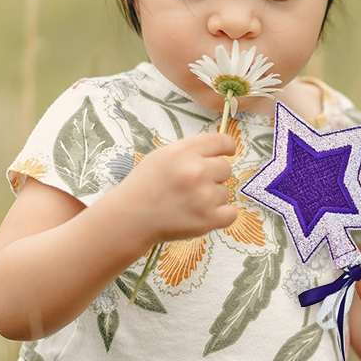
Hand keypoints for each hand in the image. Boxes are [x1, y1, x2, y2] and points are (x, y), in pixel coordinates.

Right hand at [117, 132, 237, 245]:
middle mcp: (196, 171)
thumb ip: (190, 151)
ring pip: (226, 192)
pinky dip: (220, 216)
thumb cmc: (145, 185)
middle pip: (226, 168)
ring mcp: (203, 196)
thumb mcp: (162, 156)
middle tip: (194, 185)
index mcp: (184, 152)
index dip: (226, 147)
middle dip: (214, 176)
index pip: (221, 141)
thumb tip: (217, 151)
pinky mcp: (207, 219)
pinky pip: (231, 213)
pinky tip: (203, 214)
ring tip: (189, 202)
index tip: (227, 153)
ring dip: (213, 198)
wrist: (130, 218)